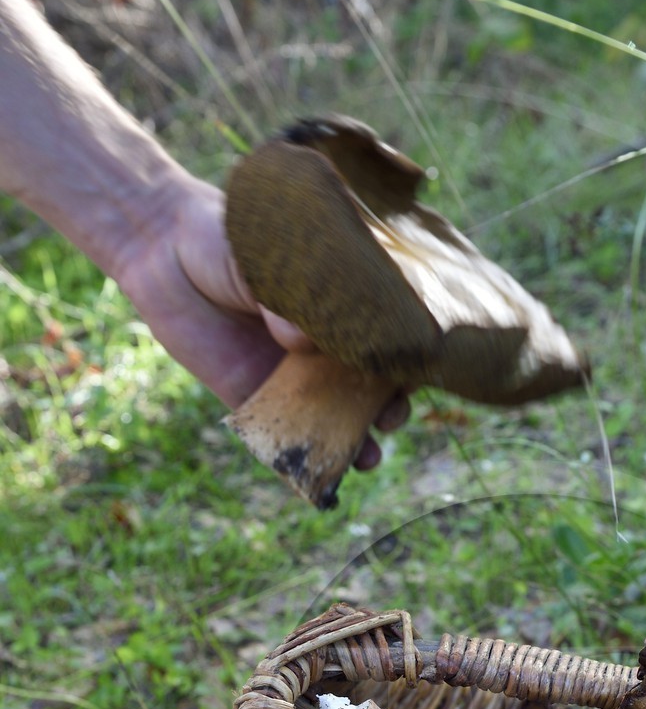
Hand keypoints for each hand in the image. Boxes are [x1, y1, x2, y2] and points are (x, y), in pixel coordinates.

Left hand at [114, 173, 409, 467]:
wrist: (165, 248)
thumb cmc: (231, 238)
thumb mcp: (270, 258)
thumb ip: (287, 296)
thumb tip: (297, 341)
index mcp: (344, 308)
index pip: (390, 339)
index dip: (408, 359)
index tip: (416, 370)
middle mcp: (326, 348)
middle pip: (371, 388)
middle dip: (388, 408)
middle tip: (390, 415)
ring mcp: (293, 378)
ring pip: (334, 420)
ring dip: (354, 444)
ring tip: (364, 458)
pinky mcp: (255, 400)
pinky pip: (282, 436)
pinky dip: (299, 458)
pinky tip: (314, 470)